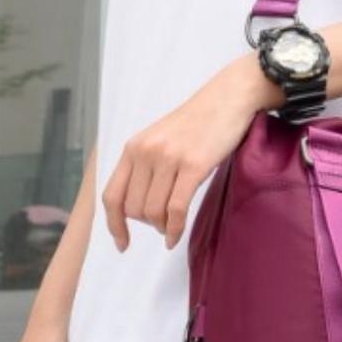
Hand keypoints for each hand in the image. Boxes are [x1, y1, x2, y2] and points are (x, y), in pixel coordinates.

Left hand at [102, 53, 280, 249]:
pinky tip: (175, 237)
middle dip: (148, 223)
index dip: (114, 224)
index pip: (112, 195)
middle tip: (164, 223)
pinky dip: (175, 229)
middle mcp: (146, 152)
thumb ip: (146, 164)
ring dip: (163, 226)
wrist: (229, 98)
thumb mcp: (162, 138)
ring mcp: (169, 158)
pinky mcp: (193, 165)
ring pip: (154, 212)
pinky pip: (176, 209)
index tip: (122, 243)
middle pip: (134, 208)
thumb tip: (140, 206)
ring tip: (173, 224)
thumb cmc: (200, 121)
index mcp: (134, 147)